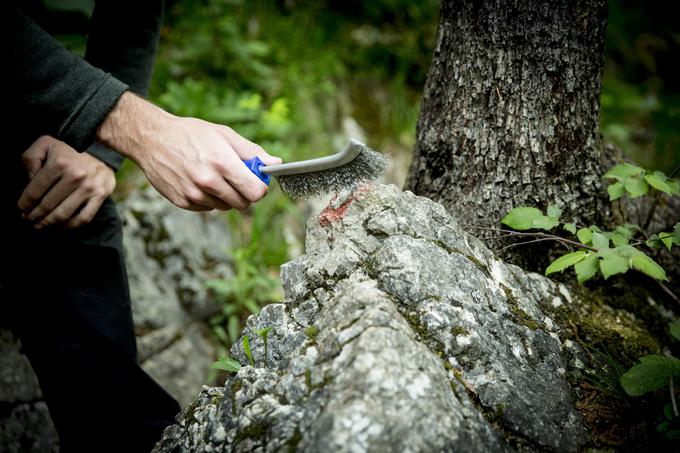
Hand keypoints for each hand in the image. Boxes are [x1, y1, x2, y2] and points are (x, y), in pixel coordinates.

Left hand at [18, 136, 115, 228]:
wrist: (101, 147)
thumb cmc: (69, 148)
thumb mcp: (45, 144)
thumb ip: (30, 159)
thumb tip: (29, 180)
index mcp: (59, 164)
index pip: (35, 191)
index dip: (25, 204)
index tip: (22, 209)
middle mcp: (75, 177)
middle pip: (48, 205)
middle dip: (34, 215)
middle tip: (28, 219)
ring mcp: (89, 188)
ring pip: (64, 215)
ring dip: (49, 223)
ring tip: (41, 225)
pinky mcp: (101, 195)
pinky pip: (84, 218)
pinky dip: (70, 226)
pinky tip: (61, 225)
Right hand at [97, 92, 281, 210]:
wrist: (152, 139)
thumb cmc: (191, 134)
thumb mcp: (224, 135)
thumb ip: (251, 151)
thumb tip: (276, 163)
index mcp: (222, 163)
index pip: (255, 192)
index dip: (259, 188)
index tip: (256, 181)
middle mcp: (208, 181)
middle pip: (243, 204)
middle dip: (244, 193)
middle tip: (236, 178)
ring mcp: (194, 194)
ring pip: (225, 207)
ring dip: (226, 196)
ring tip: (214, 176)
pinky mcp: (183, 202)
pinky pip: (208, 208)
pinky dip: (209, 199)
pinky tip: (199, 182)